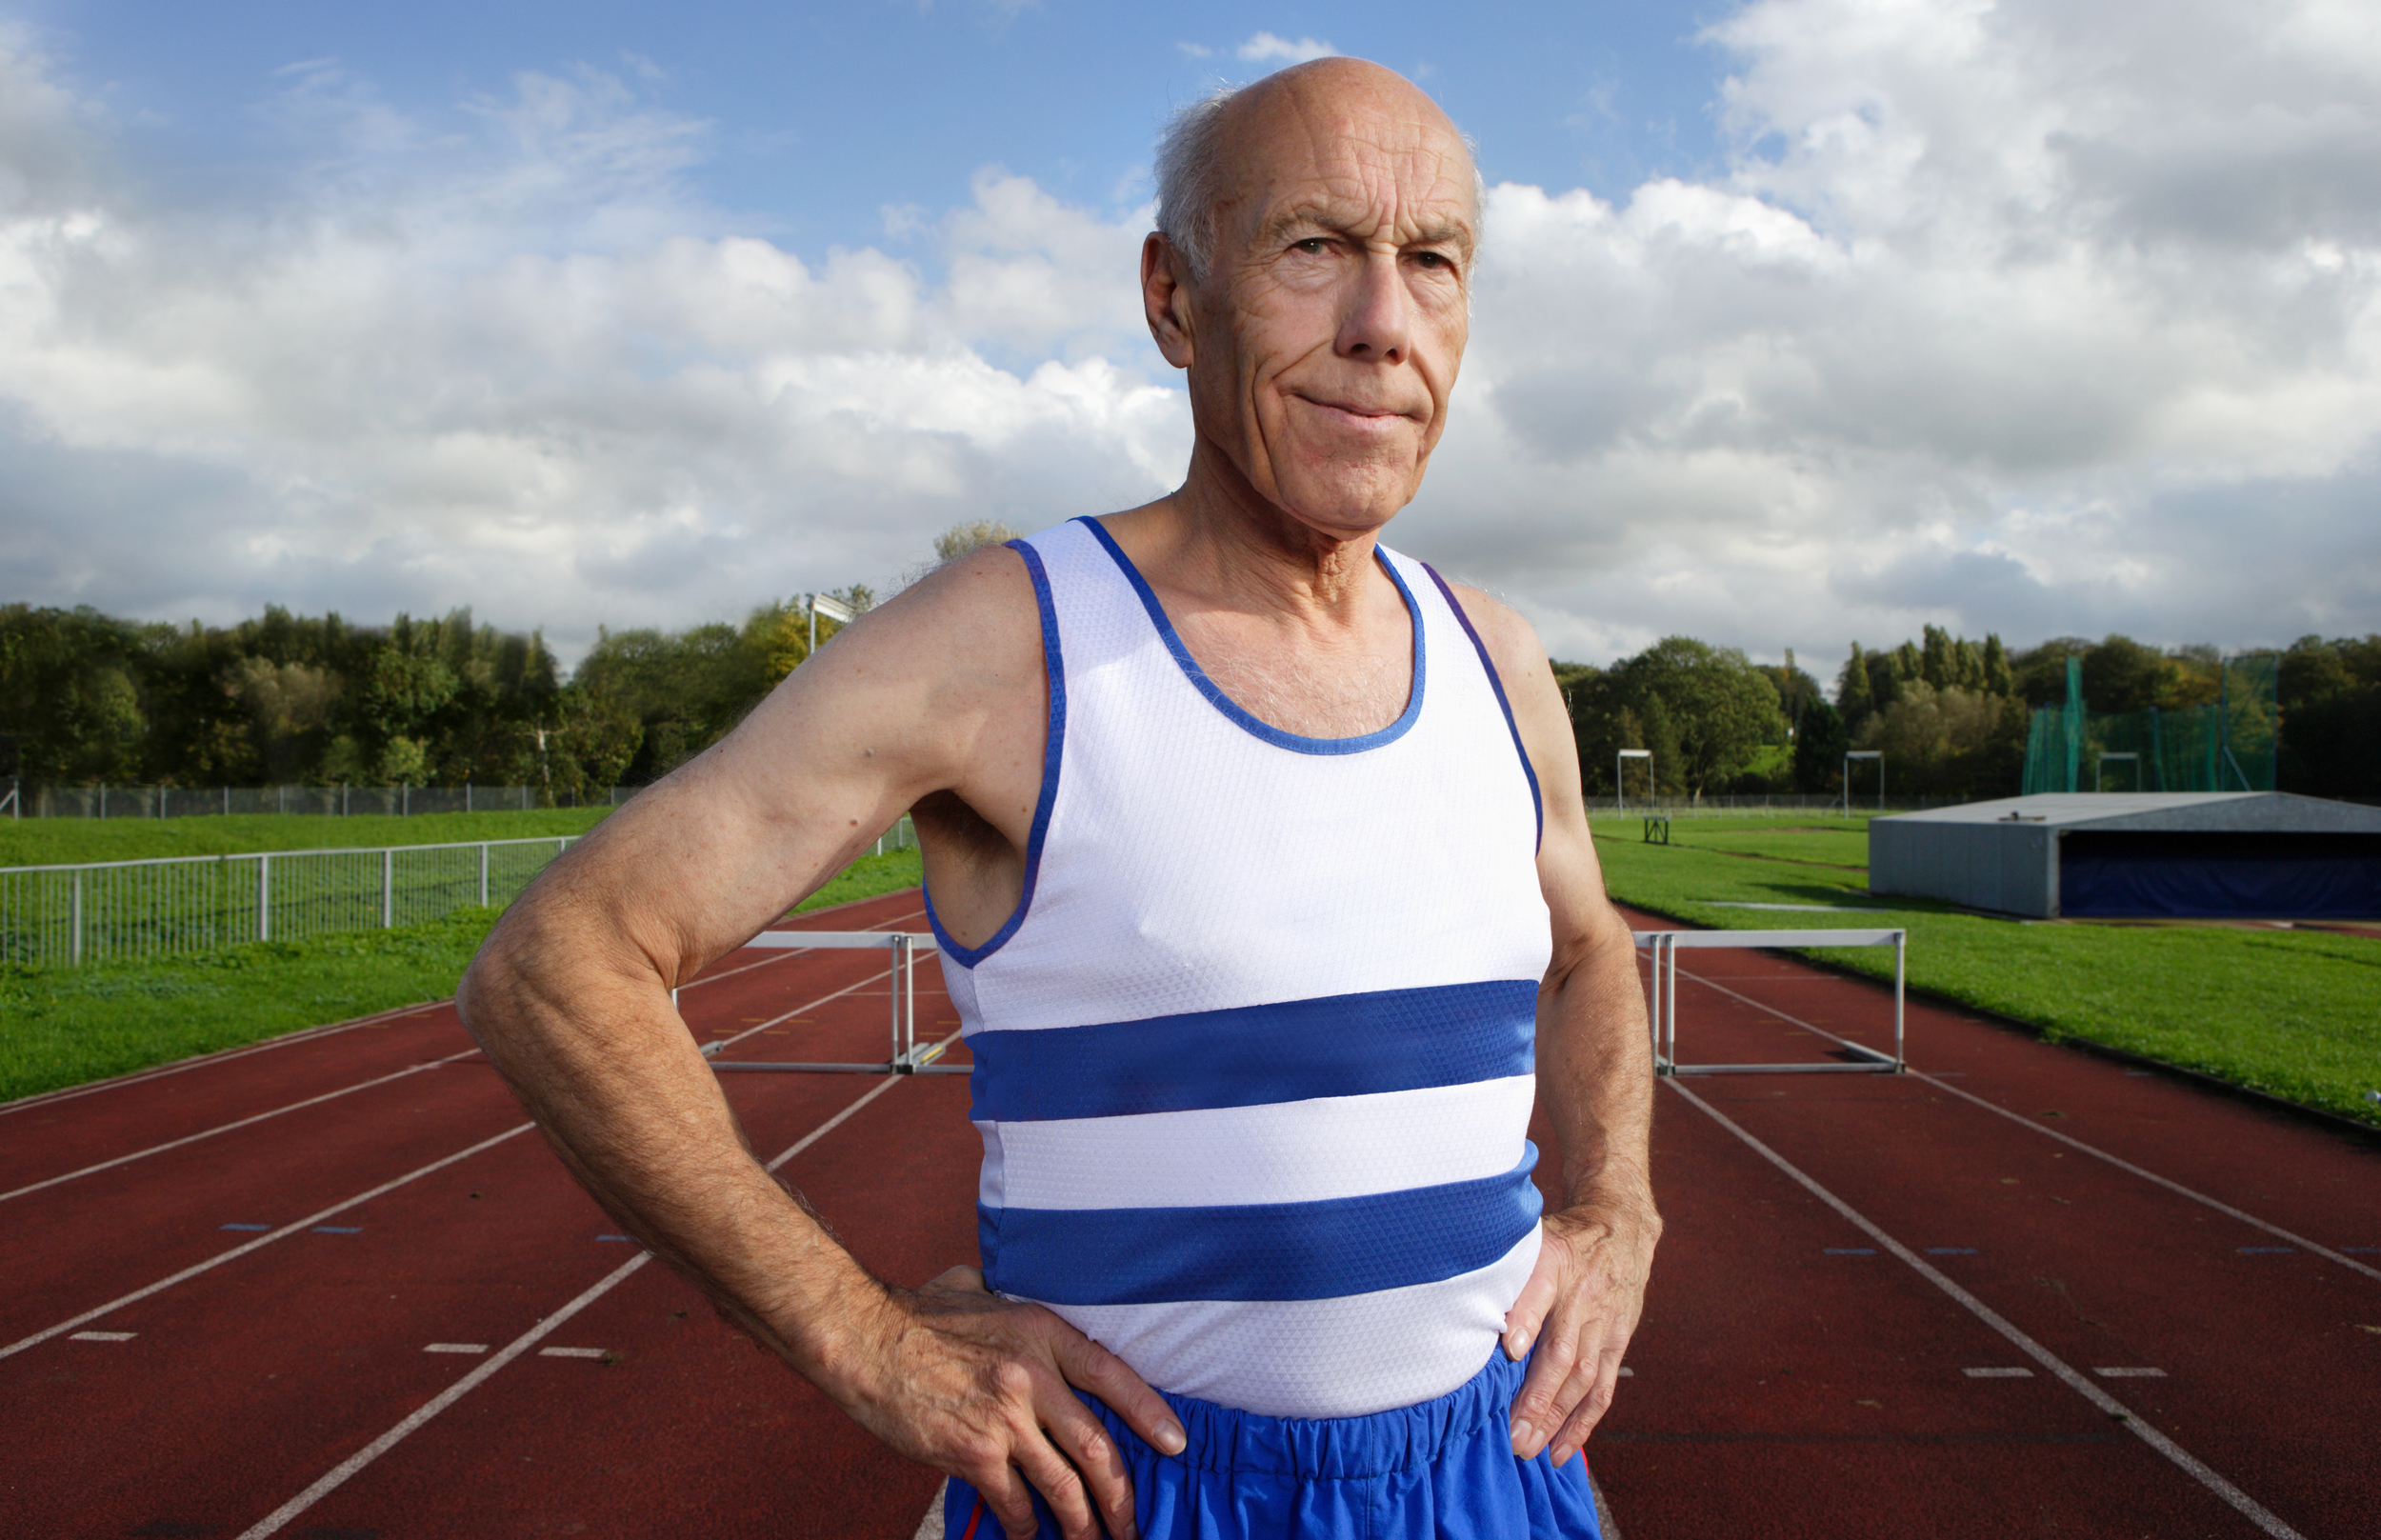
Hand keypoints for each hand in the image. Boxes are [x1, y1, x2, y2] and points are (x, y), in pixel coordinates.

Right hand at [829, 1266, 1186, 1539]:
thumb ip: (1006, 1299)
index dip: (1149, 1413)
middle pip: (1097, 1447)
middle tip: (1131, 1522)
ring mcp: (1004, 1419)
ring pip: (1063, 1484)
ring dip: (1083, 1522)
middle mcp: (1032, 1377)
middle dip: (1121, 1494)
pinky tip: (1030, 1536)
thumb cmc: (917, 1312)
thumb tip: (1006, 1291)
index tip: (1174, 1443)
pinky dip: (1026, 1527)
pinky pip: (1014, 1502)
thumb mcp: (978, 1290)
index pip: (1112, 1375)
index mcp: (1041, 1332)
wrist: (865, 1340)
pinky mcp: (972, 1454)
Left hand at [1500, 1201, 1659, 1465]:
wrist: (1621, 1229)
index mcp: (1555, 1263)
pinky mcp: (1617, 1343)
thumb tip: (1469, 1304)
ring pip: (1582, 1379)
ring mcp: (1604, 1324)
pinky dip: (1582, 1424)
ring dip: (1556, 1419)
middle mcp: (1582, 1296)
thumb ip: (1508, 1271)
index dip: (1526, 1319)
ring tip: (1529, 1448)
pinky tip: (1561, 1450)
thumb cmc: (1563, 1240)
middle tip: (1512, 1433)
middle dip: (1537, 1397)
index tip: (1510, 1349)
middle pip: (1561, 1352)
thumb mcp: (1532, 1238)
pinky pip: (1602, 1390)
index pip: (1540, 1290)